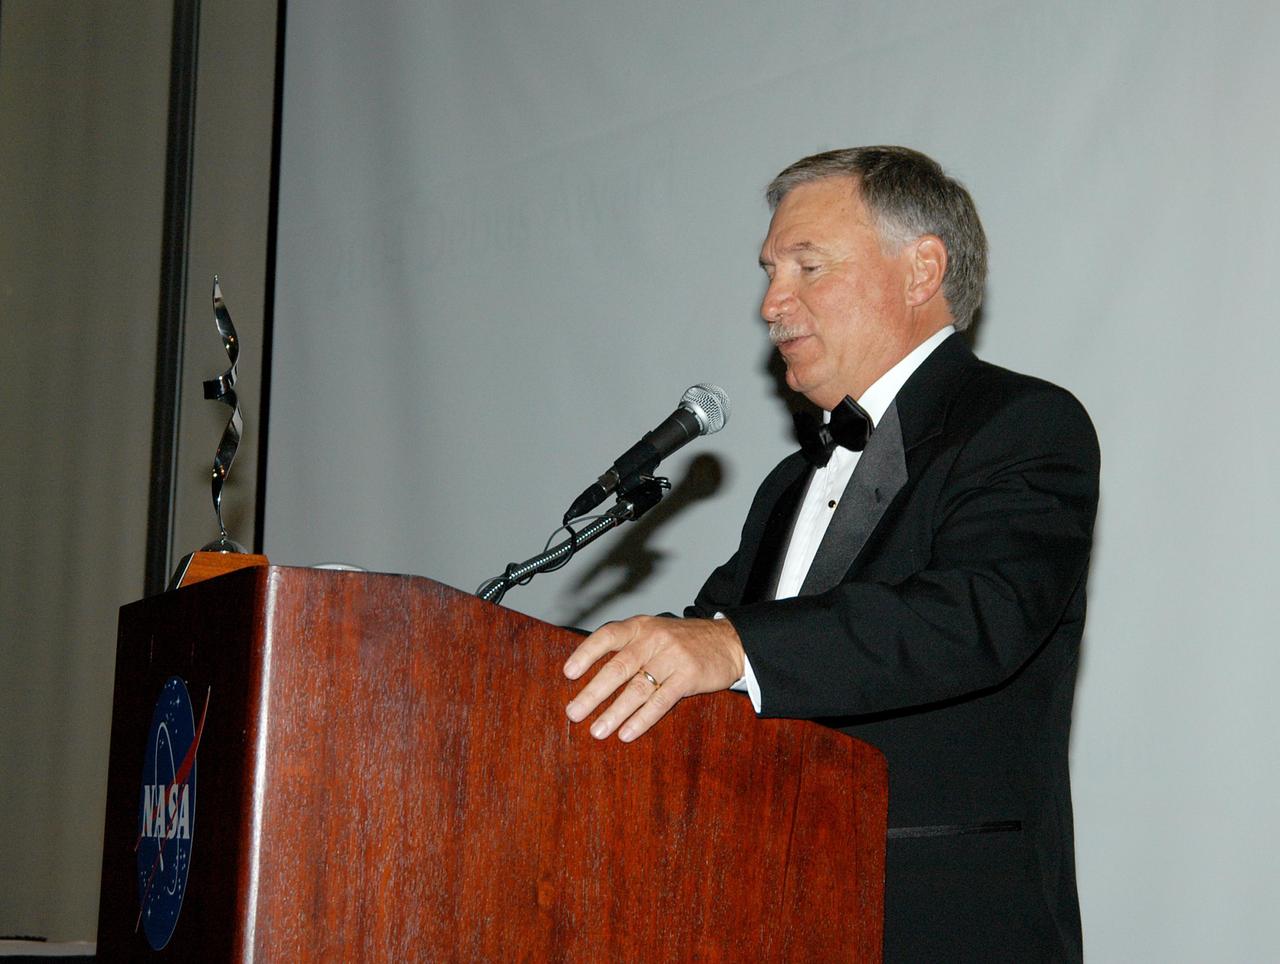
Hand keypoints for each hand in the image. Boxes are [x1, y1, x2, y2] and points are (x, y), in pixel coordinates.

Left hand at [563, 615, 744, 741]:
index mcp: (641, 627)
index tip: (568, 673)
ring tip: (597, 731)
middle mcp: (654, 639)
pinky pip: (660, 701)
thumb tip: (592, 675)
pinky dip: (642, 719)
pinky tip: (627, 732)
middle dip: (593, 692)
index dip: (586, 654)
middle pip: (618, 667)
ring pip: (637, 688)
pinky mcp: (689, 676)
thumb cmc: (685, 641)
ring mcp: (672, 657)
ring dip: (614, 712)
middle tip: (574, 712)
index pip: (607, 636)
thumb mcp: (656, 633)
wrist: (730, 641)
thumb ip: (629, 647)